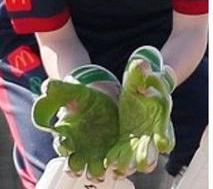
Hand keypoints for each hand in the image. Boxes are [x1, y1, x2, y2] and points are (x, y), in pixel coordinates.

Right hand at [32, 65, 119, 180]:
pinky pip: (110, 164)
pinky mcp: (110, 152)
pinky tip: (117, 169)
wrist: (106, 100)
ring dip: (94, 172)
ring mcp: (94, 152)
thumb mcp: (74, 91)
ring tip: (99, 174)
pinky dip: (112, 167)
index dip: (63, 146)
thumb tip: (46, 87)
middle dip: (75, 167)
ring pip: (91, 168)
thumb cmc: (85, 98)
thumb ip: (59, 90)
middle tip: (80, 168)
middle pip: (74, 163)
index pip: (61, 144)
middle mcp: (78, 148)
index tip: (68, 145)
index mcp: (66, 134)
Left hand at [105, 46, 175, 176]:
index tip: (163, 144)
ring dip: (132, 161)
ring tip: (124, 168)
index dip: (165, 136)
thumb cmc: (143, 80)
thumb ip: (142, 71)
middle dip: (148, 155)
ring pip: (138, 154)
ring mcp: (140, 136)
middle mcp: (154, 128)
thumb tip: (143, 64)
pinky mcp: (127, 140)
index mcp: (161, 112)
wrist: (137, 87)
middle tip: (143, 164)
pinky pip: (123, 152)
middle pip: (153, 147)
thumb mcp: (141, 74)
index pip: (167, 128)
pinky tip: (110, 165)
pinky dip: (117, 159)